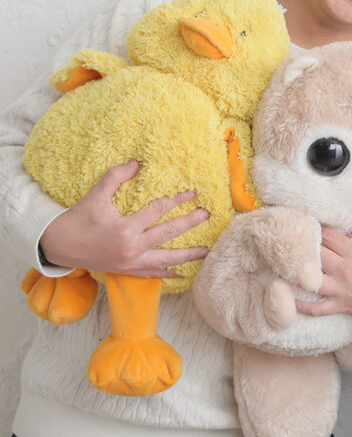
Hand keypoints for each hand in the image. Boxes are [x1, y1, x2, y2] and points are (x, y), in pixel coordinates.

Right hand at [39, 160, 209, 276]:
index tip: (193, 194)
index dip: (177, 200)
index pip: (158, 211)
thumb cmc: (78, 219)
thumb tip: (137, 162)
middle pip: (169, 233)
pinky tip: (184, 273)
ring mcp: (131, 263)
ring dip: (188, 255)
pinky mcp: (128, 271)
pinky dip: (168, 273)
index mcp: (125, 229)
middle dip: (190, 223)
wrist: (59, 246)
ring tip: (207, 251)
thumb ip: (116, 177)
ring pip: (166, 259)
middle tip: (207, 215)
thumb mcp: (96, 196)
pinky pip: (153, 274)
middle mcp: (132, 248)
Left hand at [296, 227, 351, 336]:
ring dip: (295, 273)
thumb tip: (351, 229)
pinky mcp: (340, 305)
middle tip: (290, 242)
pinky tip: (289, 300)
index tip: (307, 226)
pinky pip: (316, 308)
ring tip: (284, 266)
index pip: (328, 236)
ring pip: (310, 280)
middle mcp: (345, 270)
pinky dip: (301, 306)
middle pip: (315, 254)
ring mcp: (341, 289)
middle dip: (301, 247)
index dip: (316, 229)